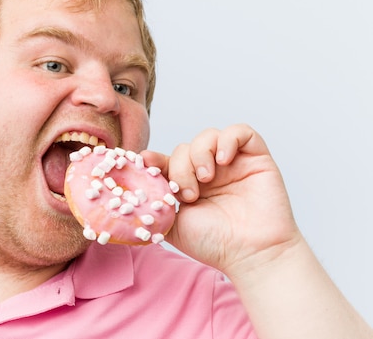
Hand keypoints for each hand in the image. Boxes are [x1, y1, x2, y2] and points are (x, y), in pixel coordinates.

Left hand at [142, 124, 301, 276]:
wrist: (252, 254)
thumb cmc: (214, 244)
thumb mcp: (171, 224)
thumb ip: (153, 204)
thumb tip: (130, 189)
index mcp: (187, 185)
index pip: (166, 161)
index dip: (153, 159)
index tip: (144, 163)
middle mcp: (208, 172)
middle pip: (184, 148)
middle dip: (180, 167)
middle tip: (188, 194)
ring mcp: (232, 164)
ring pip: (207, 136)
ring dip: (200, 154)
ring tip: (206, 179)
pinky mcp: (256, 158)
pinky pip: (240, 132)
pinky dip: (227, 140)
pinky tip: (223, 161)